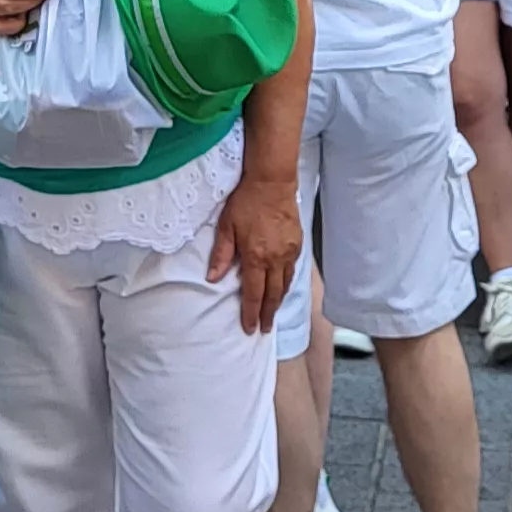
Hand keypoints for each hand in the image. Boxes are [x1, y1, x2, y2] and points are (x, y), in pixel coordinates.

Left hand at [208, 172, 305, 333]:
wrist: (272, 182)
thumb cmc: (245, 202)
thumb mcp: (226, 226)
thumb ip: (221, 254)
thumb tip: (213, 278)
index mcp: (256, 257)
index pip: (253, 293)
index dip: (250, 313)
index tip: (249, 328)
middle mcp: (275, 259)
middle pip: (273, 294)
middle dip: (268, 314)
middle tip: (265, 329)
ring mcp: (289, 252)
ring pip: (285, 284)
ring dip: (278, 301)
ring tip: (272, 313)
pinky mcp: (298, 244)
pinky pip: (292, 271)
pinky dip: (286, 283)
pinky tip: (282, 287)